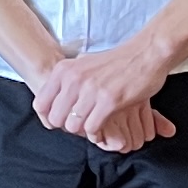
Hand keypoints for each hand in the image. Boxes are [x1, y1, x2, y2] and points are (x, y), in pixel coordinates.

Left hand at [28, 40, 174, 152]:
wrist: (147, 53)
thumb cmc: (118, 61)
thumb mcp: (84, 64)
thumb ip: (69, 79)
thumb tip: (55, 96)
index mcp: (64, 70)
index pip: (40, 103)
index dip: (49, 118)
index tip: (61, 122)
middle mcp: (73, 78)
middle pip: (55, 118)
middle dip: (67, 127)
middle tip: (80, 126)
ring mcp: (90, 89)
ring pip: (72, 125)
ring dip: (82, 132)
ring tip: (92, 129)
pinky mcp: (108, 100)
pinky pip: (91, 128)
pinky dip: (96, 134)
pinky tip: (103, 131)